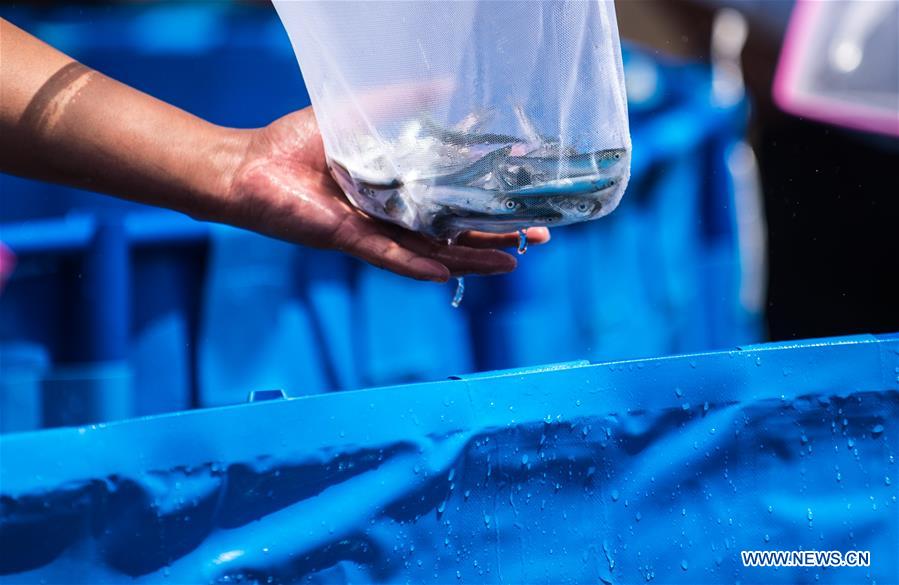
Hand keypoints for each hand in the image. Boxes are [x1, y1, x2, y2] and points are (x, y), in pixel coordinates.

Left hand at [222, 108, 548, 281]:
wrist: (246, 167)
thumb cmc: (295, 142)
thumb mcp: (356, 115)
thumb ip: (400, 102)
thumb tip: (447, 84)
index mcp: (397, 192)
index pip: (453, 204)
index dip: (489, 207)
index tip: (525, 204)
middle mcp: (391, 218)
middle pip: (452, 235)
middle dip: (494, 239)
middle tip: (535, 239)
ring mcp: (372, 233)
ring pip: (430, 252)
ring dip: (470, 259)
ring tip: (510, 263)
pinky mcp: (347, 240)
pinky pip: (390, 257)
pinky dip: (418, 267)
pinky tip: (449, 274)